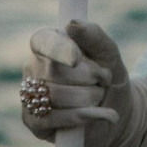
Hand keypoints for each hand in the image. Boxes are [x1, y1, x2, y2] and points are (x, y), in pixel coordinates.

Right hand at [20, 21, 135, 146]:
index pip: (42, 40)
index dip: (59, 49)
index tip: (76, 59)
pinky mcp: (33, 122)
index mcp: (49, 43)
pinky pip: (54, 118)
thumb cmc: (109, 77)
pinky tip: (100, 114)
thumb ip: (94, 36)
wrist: (116, 112)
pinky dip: (83, 116)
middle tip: (103, 81)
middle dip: (89, 78)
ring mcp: (30, 94)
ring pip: (55, 96)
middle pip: (54, 71)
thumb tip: (71, 25)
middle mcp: (33, 67)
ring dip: (89, 98)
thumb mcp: (109, 55)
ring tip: (99, 97)